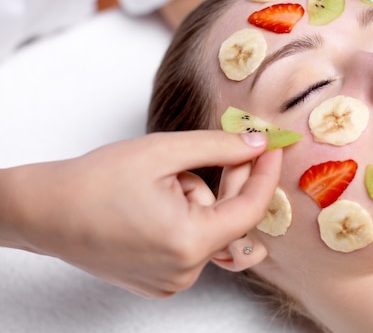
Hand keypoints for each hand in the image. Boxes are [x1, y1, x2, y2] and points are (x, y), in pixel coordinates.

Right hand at [0, 131, 280, 297]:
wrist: (45, 211)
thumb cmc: (96, 181)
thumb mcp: (164, 152)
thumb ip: (219, 147)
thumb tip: (258, 144)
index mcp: (189, 242)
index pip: (251, 209)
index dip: (266, 174)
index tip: (273, 146)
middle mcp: (185, 271)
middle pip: (231, 219)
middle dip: (230, 180)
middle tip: (229, 146)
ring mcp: (172, 282)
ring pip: (212, 230)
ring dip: (203, 200)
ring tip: (165, 180)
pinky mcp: (161, 282)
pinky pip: (193, 245)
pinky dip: (189, 218)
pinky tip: (160, 201)